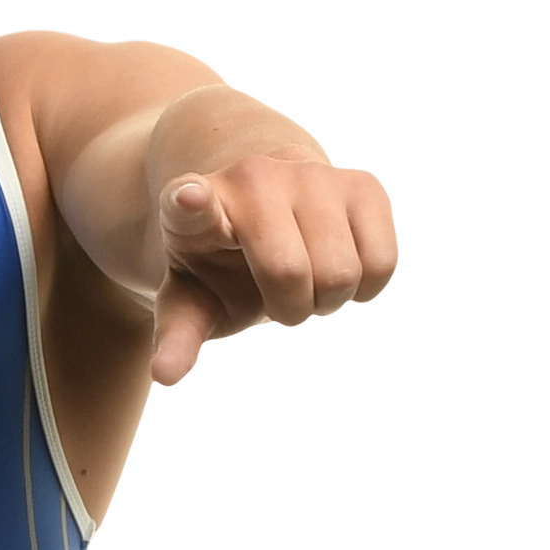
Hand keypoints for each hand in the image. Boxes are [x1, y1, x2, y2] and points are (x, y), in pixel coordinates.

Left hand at [151, 146, 398, 387]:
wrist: (271, 211)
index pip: (190, 205)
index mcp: (191, 210)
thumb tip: (165, 377)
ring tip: (309, 279)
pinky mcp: (363, 183)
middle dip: (290, 308)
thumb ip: (178, 337)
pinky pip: (384, 262)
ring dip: (329, 300)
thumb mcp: (193, 303)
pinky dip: (368, 288)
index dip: (190, 204)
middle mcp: (251, 177)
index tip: (188, 198)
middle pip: (289, 273)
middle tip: (279, 294)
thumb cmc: (223, 268)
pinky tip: (344, 267)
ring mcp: (309, 173)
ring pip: (342, 273)